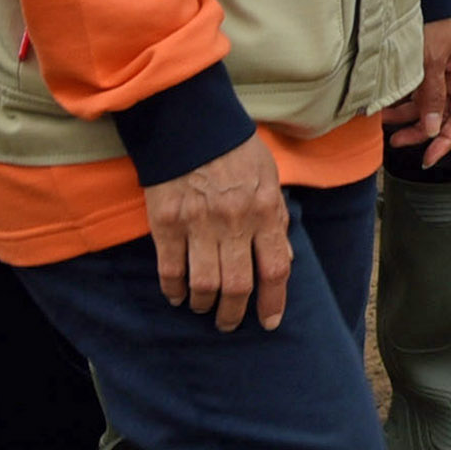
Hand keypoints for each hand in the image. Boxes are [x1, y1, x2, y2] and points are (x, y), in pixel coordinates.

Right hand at [145, 137, 289, 332]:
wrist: (190, 125)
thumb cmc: (236, 152)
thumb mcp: (270, 179)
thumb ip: (277, 219)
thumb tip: (284, 259)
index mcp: (264, 211)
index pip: (275, 269)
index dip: (274, 301)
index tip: (271, 321)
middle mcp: (233, 223)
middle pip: (238, 285)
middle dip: (235, 314)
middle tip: (230, 324)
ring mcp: (197, 225)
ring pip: (203, 284)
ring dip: (204, 304)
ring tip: (204, 309)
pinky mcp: (166, 223)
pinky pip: (170, 269)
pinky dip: (173, 289)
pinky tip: (176, 297)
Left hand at [382, 14, 450, 165]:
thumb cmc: (429, 23)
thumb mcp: (430, 62)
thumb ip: (433, 96)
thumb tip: (434, 129)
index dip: (446, 140)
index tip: (428, 157)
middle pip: (441, 115)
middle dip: (419, 130)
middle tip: (396, 142)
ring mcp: (435, 73)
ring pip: (422, 106)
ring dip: (403, 117)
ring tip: (379, 120)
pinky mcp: (419, 67)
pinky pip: (410, 93)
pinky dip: (397, 102)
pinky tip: (381, 105)